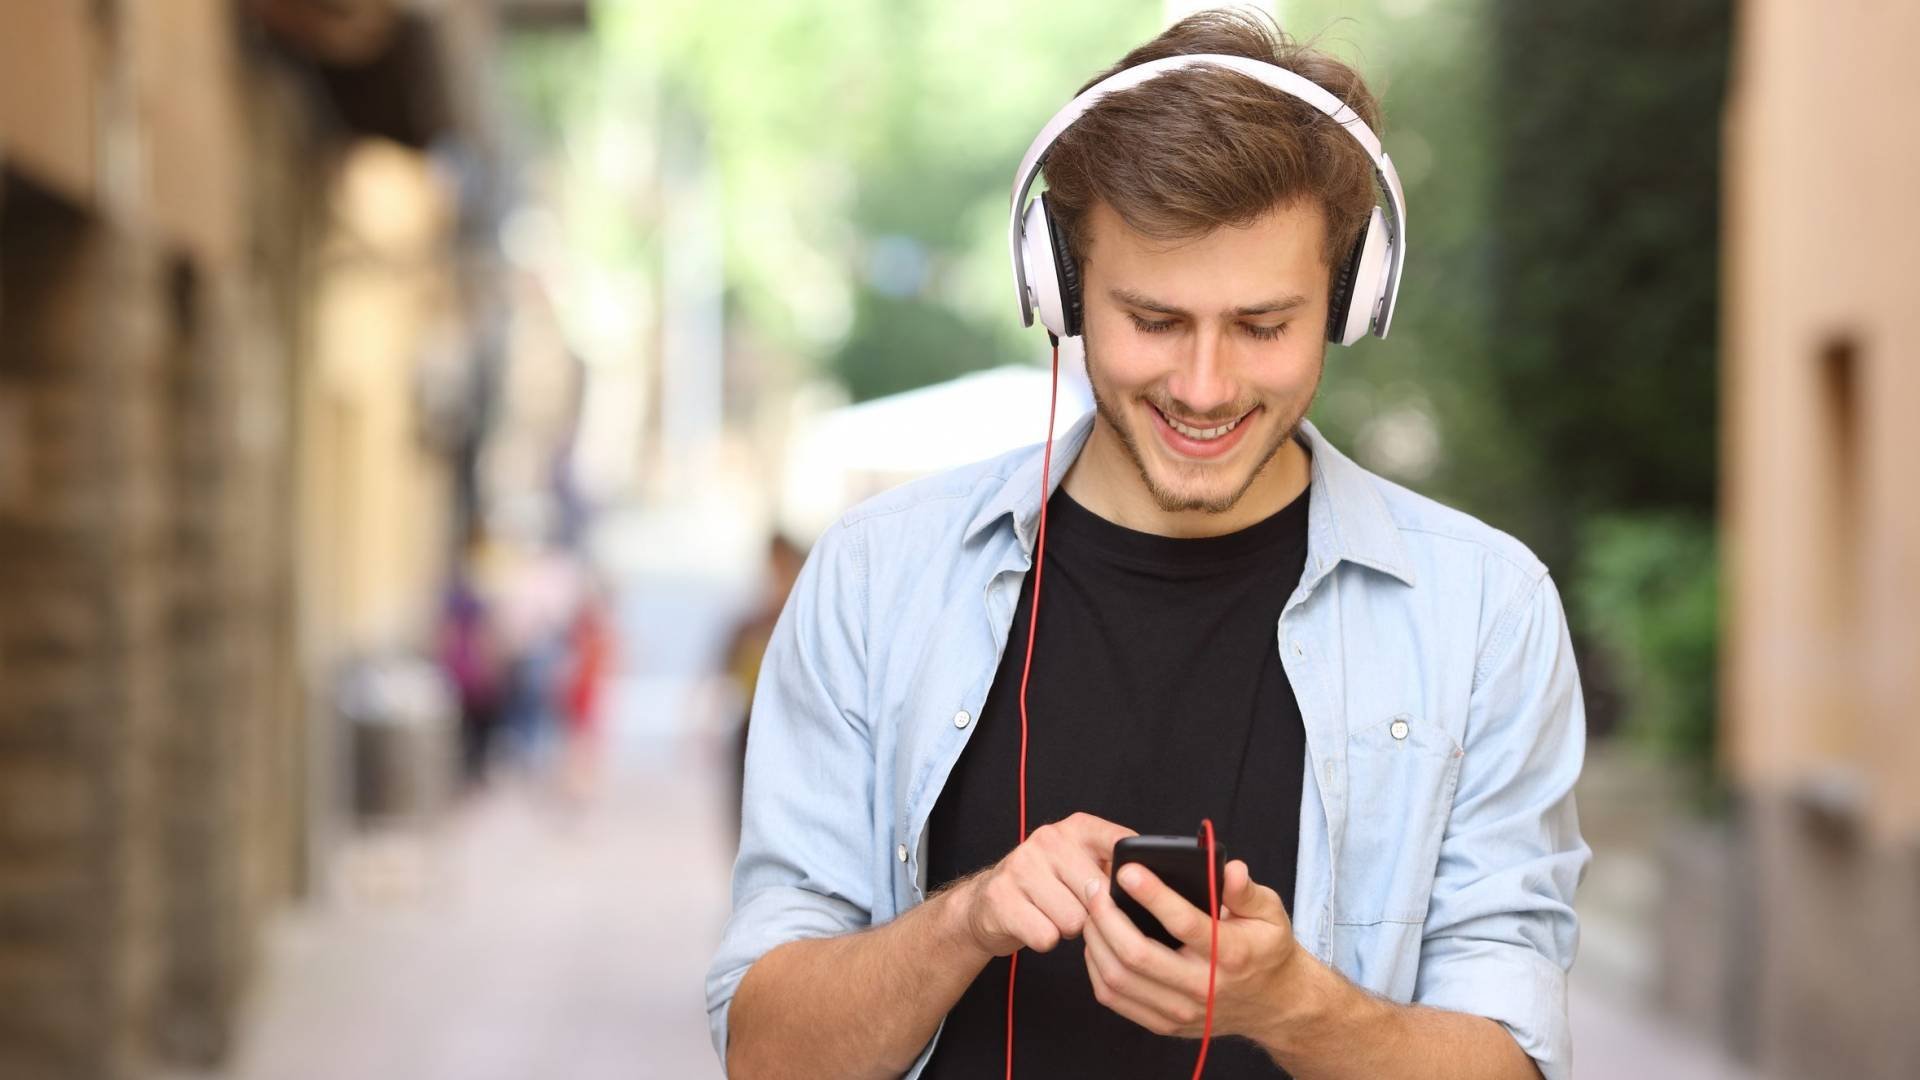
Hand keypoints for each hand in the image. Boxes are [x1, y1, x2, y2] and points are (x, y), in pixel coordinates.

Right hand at [957, 812, 1137, 956]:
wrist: (988, 903)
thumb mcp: (1082, 864)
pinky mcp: (1002, 898)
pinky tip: (1037, 925)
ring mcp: (1021, 866)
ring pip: (1074, 920)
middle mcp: (1049, 839)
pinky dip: (1046, 940)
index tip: (1139, 891)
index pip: (1123, 845)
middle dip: (1095, 913)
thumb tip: (1158, 890)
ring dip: (1069, 929)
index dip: (1134, 877)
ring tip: (1055, 915)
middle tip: (1079, 908)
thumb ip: (1115, 868)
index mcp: (1077, 827)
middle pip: (1100, 894)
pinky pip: (1046, 937)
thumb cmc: (1049, 887)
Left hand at [1081, 858, 1302, 1042]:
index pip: (1184, 923)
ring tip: (1092, 909)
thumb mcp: (1269, 913)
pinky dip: (1096, 968)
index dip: (1152, 895)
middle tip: (1094, 886)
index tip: (1127, 870)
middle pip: (1137, 954)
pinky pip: (1115, 998)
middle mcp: (1203, 987)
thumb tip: (1230, 869)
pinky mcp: (1164, 1024)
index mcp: (1232, 954)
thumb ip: (1245, 890)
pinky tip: (1097, 941)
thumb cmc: (1266, 950)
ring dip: (1096, 940)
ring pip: (1119, 978)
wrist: (1274, 1005)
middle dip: (1106, 915)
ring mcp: (1181, 1010)